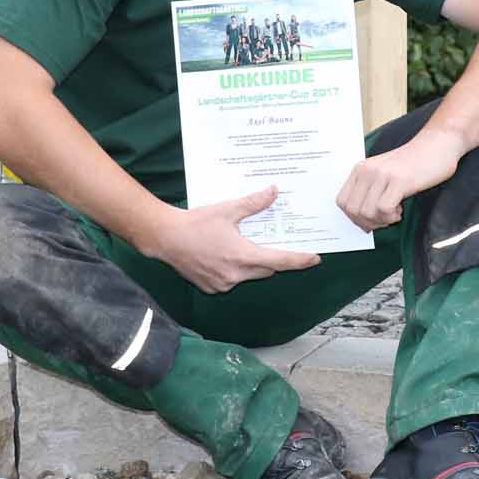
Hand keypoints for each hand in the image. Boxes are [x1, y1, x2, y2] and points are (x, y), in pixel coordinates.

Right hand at [144, 187, 319, 294]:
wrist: (163, 238)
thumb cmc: (195, 223)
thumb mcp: (227, 210)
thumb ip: (253, 203)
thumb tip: (273, 192)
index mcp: (243, 256)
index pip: (280, 261)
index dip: (300, 260)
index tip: (315, 258)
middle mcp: (236, 275)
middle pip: (266, 270)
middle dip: (272, 259)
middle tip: (275, 244)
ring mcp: (223, 284)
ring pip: (249, 275)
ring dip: (252, 264)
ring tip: (244, 245)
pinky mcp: (211, 287)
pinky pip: (232, 280)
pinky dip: (234, 270)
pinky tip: (224, 255)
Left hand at [336, 129, 466, 230]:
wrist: (438, 144)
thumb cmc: (414, 163)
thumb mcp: (384, 172)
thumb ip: (370, 190)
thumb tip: (363, 220)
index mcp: (361, 169)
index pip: (342, 202)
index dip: (355, 217)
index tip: (371, 219)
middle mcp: (367, 170)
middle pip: (353, 210)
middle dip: (369, 222)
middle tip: (385, 218)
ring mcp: (382, 174)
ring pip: (367, 212)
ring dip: (382, 220)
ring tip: (395, 211)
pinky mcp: (399, 180)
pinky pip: (384, 209)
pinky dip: (392, 216)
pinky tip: (401, 208)